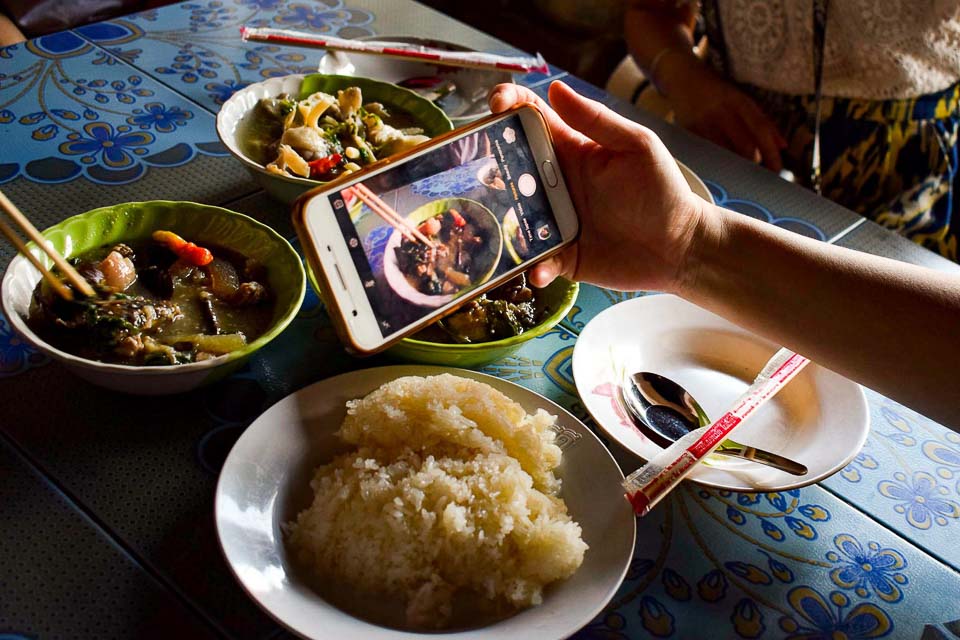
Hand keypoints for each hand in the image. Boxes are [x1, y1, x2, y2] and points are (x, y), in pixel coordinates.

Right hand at [488, 81, 709, 292]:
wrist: (680, 247)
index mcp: (571, 151)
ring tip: (496, 224)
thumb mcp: (636, 146)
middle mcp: (555, 184)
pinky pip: (537, 260)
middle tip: (481, 171)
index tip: (496, 104)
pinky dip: (534, 266)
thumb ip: (597, 120)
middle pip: (510, 169)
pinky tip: (541, 268)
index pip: (532, 120)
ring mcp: (554, 221)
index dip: (510, 105)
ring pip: (513, 217)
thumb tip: (556, 87)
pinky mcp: (561, 257)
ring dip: (502, 220)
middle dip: (488, 165)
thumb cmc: (663, 191)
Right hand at [661, 59, 785, 171]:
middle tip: (757, 174)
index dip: (771, 152)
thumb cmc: (717, 91)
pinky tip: (720, 164)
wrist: (683, 77)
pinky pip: (707, 154)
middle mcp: (722, 111)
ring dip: (735, 165)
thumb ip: (762, 121)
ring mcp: (703, 122)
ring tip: (738, 170)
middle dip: (753, 164)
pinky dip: (717, 162)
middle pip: (744, 146)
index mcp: (739, 101)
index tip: (777, 170)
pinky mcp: (688, 132)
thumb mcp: (742, 100)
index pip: (761, 130)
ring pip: (725, 154)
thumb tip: (782, 146)